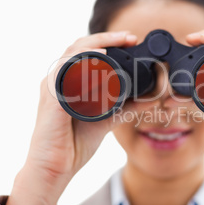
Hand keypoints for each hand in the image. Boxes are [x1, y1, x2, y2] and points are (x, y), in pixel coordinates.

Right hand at [5, 31, 136, 204]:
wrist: (57, 167)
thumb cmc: (76, 142)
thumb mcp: (108, 119)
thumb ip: (127, 107)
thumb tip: (151, 98)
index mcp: (69, 80)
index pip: (86, 51)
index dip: (107, 41)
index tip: (131, 40)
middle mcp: (59, 79)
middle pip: (79, 46)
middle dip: (106, 38)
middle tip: (129, 37)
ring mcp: (53, 88)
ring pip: (71, 54)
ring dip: (95, 44)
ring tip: (117, 43)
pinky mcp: (52, 100)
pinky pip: (64, 74)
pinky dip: (81, 63)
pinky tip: (97, 58)